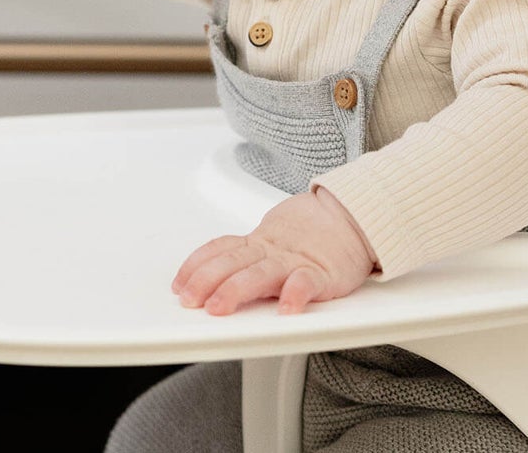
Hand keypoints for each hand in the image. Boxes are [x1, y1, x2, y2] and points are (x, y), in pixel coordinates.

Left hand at [171, 187, 376, 315]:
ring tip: (219, 308)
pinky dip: (296, 294)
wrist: (349, 217)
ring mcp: (295, 261)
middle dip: (206, 280)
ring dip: (236, 289)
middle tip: (188, 299)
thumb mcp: (270, 240)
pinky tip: (286, 309)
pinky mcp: (323, 274)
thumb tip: (209, 277)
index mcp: (257, 244)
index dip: (195, 265)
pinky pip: (307, 283)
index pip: (219, 249)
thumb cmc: (308, 234)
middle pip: (232, 262)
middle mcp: (271, 251)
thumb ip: (245, 256)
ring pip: (261, 273)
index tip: (178, 284)